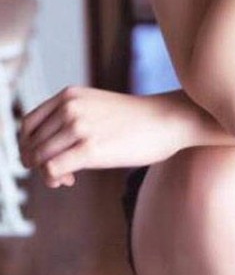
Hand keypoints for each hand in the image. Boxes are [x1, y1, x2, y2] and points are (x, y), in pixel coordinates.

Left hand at [18, 87, 193, 188]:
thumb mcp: (95, 107)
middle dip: (39, 163)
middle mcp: (70, 107)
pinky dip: (54, 179)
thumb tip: (40, 153)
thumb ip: (68, 119)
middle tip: (62, 171)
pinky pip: (51, 170)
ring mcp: (79, 126)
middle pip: (31, 144)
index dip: (30, 146)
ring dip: (48, 173)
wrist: (167, 120)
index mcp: (69, 95)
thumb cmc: (134, 119)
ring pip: (38, 158)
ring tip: (69, 175)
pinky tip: (72, 179)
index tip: (48, 156)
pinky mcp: (90, 148)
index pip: (27, 125)